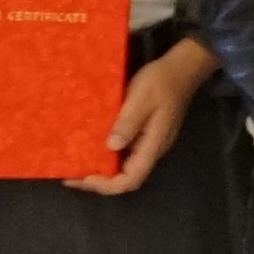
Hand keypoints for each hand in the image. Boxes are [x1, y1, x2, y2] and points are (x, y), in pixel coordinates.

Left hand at [77, 43, 212, 195]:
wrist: (182, 68)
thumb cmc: (162, 81)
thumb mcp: (142, 98)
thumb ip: (128, 122)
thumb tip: (111, 147)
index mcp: (153, 144)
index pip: (131, 179)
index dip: (107, 184)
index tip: (84, 177)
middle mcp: (152, 149)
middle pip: (127, 178)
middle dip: (99, 182)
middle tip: (71, 177)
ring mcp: (149, 143)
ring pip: (125, 168)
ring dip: (101, 171)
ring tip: (76, 165)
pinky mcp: (144, 135)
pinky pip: (125, 154)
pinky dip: (106, 156)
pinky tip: (91, 148)